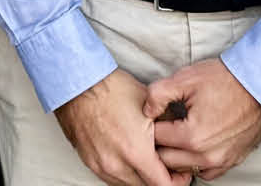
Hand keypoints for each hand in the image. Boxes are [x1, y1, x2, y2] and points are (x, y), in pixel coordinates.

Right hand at [54, 69, 188, 185]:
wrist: (79, 84)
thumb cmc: (112, 90)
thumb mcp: (150, 107)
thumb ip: (168, 129)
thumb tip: (179, 140)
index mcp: (135, 152)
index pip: (163, 185)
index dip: (177, 181)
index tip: (181, 174)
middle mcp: (117, 165)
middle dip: (159, 179)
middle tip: (166, 166)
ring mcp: (101, 166)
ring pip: (128, 185)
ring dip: (140, 178)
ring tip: (147, 161)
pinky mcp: (89, 162)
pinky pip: (111, 179)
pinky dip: (124, 174)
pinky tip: (128, 159)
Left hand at [146, 59, 260, 180]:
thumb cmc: (226, 80)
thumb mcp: (185, 78)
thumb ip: (157, 95)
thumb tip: (146, 110)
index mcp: (191, 135)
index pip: (155, 139)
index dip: (151, 124)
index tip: (157, 114)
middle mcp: (205, 154)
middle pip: (166, 159)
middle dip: (160, 143)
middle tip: (165, 124)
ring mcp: (220, 161)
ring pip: (184, 168)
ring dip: (177, 155)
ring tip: (179, 134)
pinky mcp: (231, 161)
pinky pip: (205, 173)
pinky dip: (196, 162)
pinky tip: (195, 145)